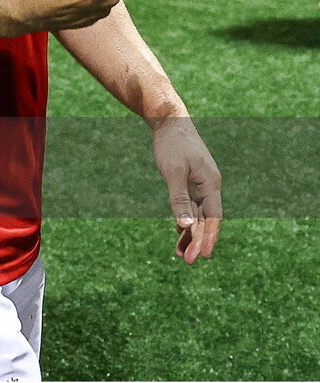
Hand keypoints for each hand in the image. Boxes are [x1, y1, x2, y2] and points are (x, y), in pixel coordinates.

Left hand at [153, 117, 221, 263]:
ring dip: (190, 233)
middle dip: (197, 241)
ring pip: (197, 215)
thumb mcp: (174, 172)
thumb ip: (180, 199)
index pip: (213, 217)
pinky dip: (185, 219)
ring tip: (180, 254)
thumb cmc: (172, 144)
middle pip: (205, 219)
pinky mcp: (190, 181)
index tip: (204, 256)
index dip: (209, 237)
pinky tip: (179, 233)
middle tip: (187, 262)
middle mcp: (208, 186)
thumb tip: (185, 226)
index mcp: (210, 184)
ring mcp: (200, 184)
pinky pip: (190, 205)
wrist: (169, 121)